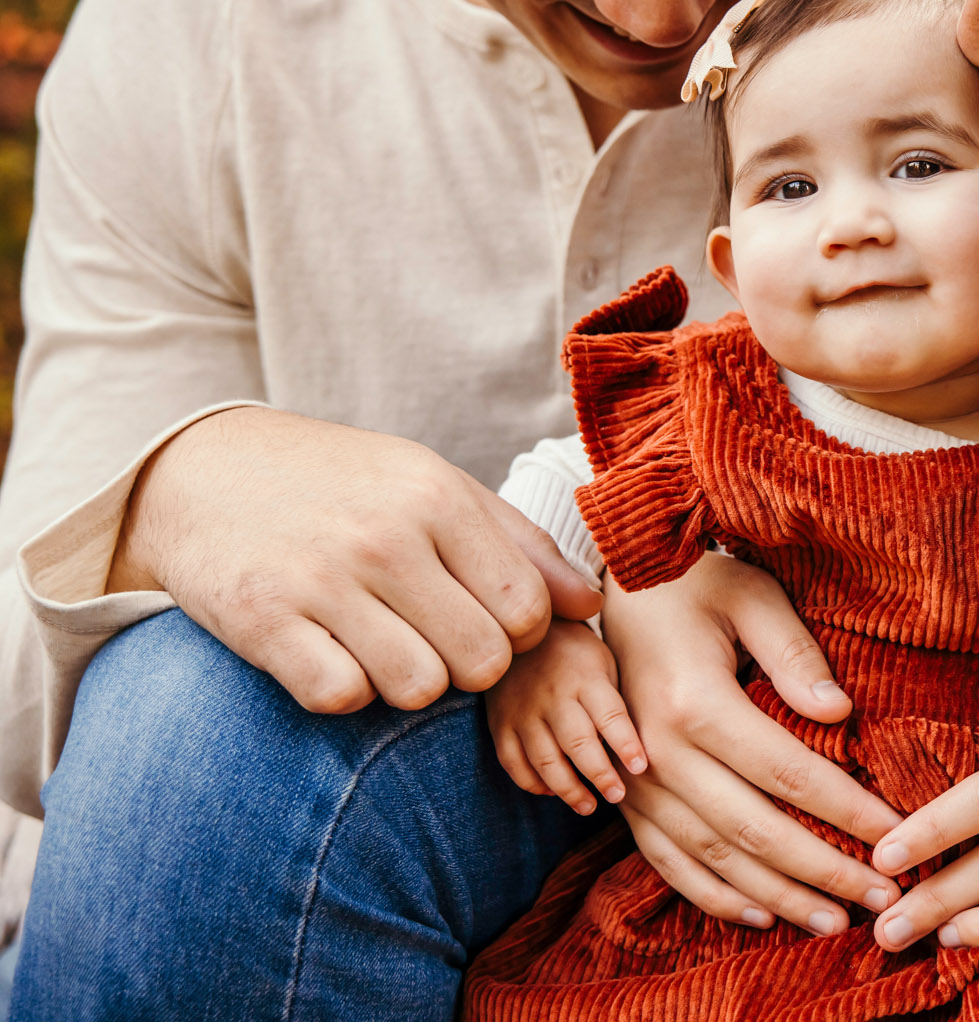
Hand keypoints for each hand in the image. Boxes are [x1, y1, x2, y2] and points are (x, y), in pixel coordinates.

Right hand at [110, 407, 600, 713]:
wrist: (203, 468)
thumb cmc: (344, 484)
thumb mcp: (435, 486)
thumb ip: (519, 545)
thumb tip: (588, 604)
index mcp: (438, 498)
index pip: (526, 610)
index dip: (517, 633)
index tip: (482, 617)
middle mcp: (386, 538)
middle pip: (482, 661)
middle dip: (469, 666)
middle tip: (434, 637)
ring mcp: (322, 580)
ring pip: (419, 689)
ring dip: (408, 683)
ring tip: (383, 643)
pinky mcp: (263, 622)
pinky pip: (341, 696)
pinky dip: (343, 688)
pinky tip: (330, 652)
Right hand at [487, 618, 646, 814]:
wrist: (520, 630)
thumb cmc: (576, 654)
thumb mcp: (604, 663)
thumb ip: (616, 701)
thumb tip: (637, 748)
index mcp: (587, 678)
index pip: (610, 716)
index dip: (627, 745)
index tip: (640, 768)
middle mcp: (554, 696)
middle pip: (578, 744)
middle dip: (600, 776)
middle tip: (616, 795)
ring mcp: (523, 711)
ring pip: (545, 760)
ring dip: (568, 789)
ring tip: (588, 806)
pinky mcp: (500, 723)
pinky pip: (513, 763)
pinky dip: (532, 783)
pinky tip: (551, 792)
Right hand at [604, 554, 905, 934]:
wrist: (611, 591)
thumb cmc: (693, 584)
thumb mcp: (749, 595)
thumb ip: (793, 653)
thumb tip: (839, 710)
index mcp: (694, 702)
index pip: (789, 773)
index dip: (847, 810)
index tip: (898, 835)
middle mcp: (658, 753)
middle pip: (754, 830)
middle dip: (825, 871)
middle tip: (885, 899)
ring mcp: (636, 781)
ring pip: (714, 858)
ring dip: (778, 896)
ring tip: (836, 921)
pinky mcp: (627, 796)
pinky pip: (667, 861)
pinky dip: (713, 895)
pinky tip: (762, 914)